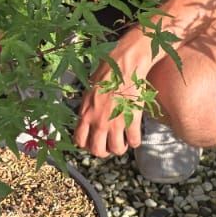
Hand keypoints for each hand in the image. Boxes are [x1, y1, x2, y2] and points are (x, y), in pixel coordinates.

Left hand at [72, 30, 153, 158]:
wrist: (124, 65)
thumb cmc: (107, 73)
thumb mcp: (89, 91)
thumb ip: (87, 107)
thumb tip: (87, 117)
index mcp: (86, 114)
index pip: (80, 141)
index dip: (87, 145)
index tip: (93, 143)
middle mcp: (98, 121)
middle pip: (97, 150)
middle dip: (104, 151)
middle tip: (109, 145)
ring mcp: (115, 122)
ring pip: (117, 150)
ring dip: (121, 148)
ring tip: (123, 141)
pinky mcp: (132, 120)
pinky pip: (134, 141)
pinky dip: (135, 141)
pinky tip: (135, 136)